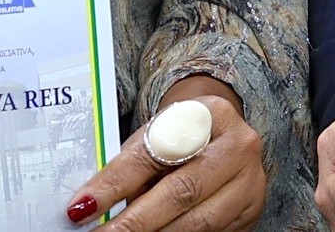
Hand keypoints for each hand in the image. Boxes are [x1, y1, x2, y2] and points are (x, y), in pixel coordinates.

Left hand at [63, 78, 262, 229]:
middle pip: (180, 192)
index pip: (153, 153)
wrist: (224, 132)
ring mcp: (250, 184)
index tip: (82, 205)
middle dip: (135, 220)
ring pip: (198, 221)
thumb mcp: (156, 133)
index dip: (113, 183)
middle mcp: (237, 148)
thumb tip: (94, 200)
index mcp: (208, 114)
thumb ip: (133, 163)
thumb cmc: (180, 131)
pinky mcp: (252, 213)